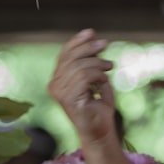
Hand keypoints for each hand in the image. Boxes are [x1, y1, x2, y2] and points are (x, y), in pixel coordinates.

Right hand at [48, 29, 116, 144]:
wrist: (100, 131)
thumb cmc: (98, 107)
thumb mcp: (95, 77)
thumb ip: (90, 59)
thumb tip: (90, 35)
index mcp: (57, 79)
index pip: (64, 54)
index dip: (77, 41)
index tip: (91, 33)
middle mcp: (54, 85)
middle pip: (70, 57)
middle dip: (89, 48)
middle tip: (105, 44)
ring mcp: (59, 92)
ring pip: (79, 66)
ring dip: (98, 63)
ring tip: (109, 67)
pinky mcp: (68, 99)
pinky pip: (84, 77)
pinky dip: (98, 75)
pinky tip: (104, 81)